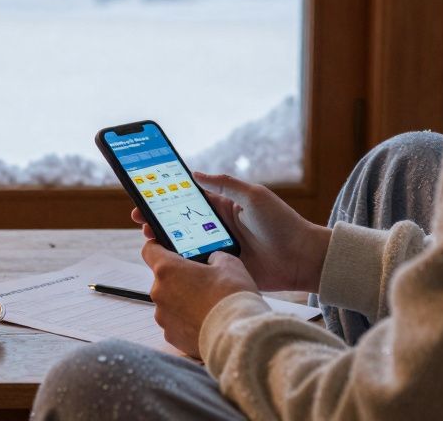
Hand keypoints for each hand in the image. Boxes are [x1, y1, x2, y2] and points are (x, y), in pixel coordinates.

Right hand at [130, 172, 330, 291]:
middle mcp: (215, 228)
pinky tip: (167, 261)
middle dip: (157, 219)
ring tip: (149, 236)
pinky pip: (196, 267)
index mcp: (221, 207)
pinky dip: (181, 264)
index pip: (186, 199)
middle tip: (140, 217)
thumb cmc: (281, 223)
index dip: (165, 197)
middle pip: (178, 222)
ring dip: (165, 241)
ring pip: (183, 245)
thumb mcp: (253, 195)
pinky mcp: (221, 270)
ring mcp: (216, 250)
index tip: (145, 194)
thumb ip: (225, 184)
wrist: (302, 258)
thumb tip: (195, 173)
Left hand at [142, 240, 258, 357]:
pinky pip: (175, 323)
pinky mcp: (171, 336)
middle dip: (180, 279)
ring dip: (183, 301)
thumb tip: (212, 260)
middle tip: (202, 282)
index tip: (168, 250)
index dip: (159, 248)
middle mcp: (159, 292)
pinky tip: (205, 321)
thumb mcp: (229, 263)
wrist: (237, 336)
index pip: (150, 250)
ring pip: (169, 303)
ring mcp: (163, 317)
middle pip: (163, 279)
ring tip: (207, 305)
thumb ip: (214, 257)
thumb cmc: (231, 296)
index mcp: (168, 269)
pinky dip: (187, 321)